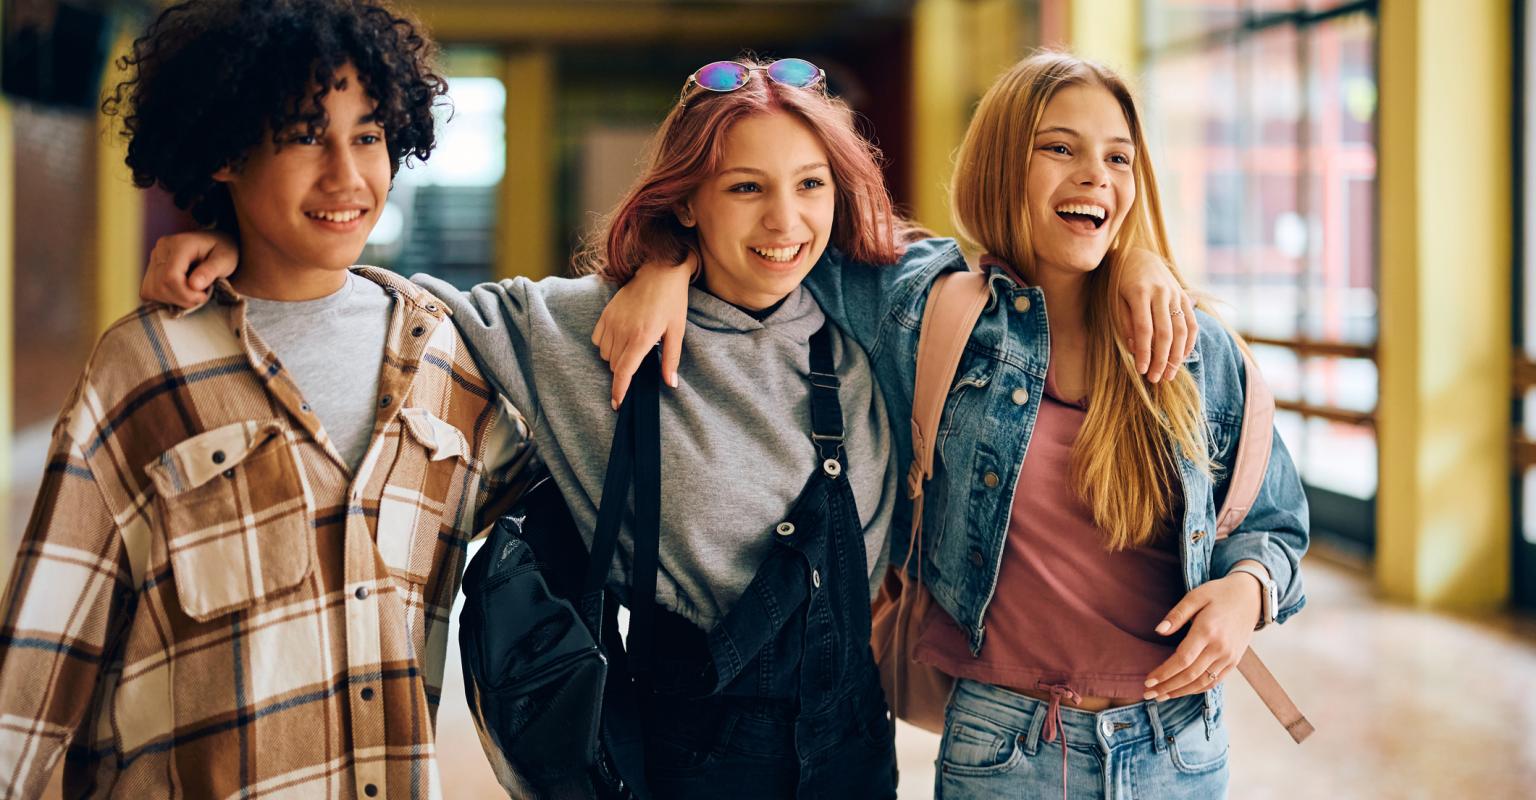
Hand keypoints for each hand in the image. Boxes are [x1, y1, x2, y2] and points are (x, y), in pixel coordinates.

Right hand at [141, 231, 239, 307]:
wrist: (215, 242)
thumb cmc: (223, 250)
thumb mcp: (226, 259)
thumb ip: (210, 271)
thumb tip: (194, 286)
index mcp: (179, 244)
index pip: (171, 278)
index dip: (186, 294)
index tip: (204, 296)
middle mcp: (161, 249)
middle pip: (160, 286)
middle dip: (182, 299)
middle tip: (201, 296)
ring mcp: (153, 258)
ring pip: (152, 290)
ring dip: (173, 300)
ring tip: (192, 294)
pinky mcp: (151, 268)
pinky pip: (149, 290)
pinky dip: (165, 298)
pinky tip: (182, 293)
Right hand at [591, 251, 696, 408]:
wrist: (660, 270)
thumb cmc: (672, 301)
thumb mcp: (677, 331)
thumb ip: (671, 359)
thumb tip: (670, 383)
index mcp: (642, 338)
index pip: (624, 372)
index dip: (619, 391)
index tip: (617, 404)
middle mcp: (623, 331)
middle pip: (615, 366)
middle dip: (624, 371)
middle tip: (639, 361)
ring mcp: (612, 321)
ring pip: (605, 355)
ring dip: (615, 358)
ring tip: (632, 347)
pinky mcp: (605, 313)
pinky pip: (597, 339)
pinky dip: (605, 344)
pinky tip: (620, 338)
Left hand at [1116, 248, 1197, 383]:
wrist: (1137, 255)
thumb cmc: (1119, 282)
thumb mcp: (1114, 299)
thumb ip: (1124, 322)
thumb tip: (1135, 349)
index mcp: (1139, 293)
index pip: (1144, 330)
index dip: (1144, 352)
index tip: (1141, 370)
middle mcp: (1161, 293)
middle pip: (1165, 333)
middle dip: (1161, 359)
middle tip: (1156, 379)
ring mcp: (1175, 294)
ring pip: (1182, 330)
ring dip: (1177, 356)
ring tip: (1169, 374)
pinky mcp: (1184, 296)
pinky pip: (1191, 323)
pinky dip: (1189, 342)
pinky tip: (1182, 358)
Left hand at [1142, 562, 1264, 700]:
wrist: (1251, 597)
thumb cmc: (1219, 593)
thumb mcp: (1195, 596)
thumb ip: (1177, 615)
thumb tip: (1158, 631)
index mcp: (1207, 631)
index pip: (1182, 659)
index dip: (1164, 673)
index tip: (1148, 680)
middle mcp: (1220, 648)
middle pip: (1190, 675)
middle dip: (1167, 687)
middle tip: (1148, 694)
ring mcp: (1229, 657)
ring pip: (1202, 682)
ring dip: (1180, 692)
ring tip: (1161, 696)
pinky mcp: (1234, 661)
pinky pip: (1215, 681)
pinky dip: (1197, 689)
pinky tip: (1182, 691)